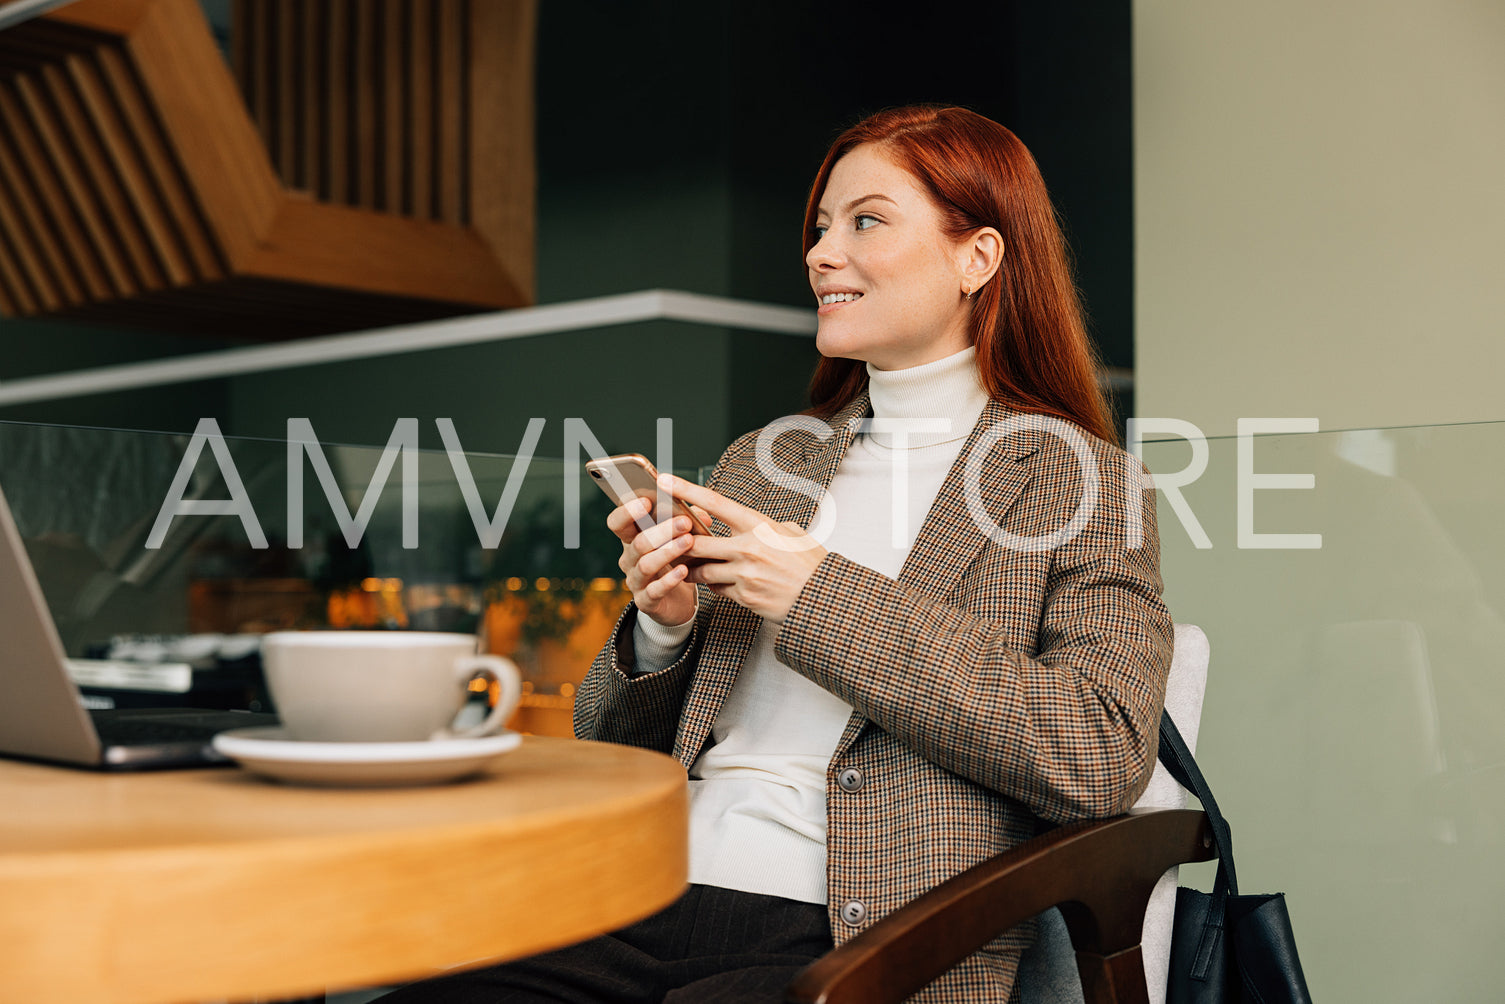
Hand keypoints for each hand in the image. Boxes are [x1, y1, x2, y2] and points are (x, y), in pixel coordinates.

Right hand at [607, 495, 709, 627]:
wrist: (679, 601)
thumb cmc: (677, 561)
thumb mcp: (681, 538)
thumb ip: (689, 521)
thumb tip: (701, 514)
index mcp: (632, 538)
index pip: (617, 522)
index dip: (627, 511)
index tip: (647, 500)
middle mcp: (629, 559)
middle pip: (637, 542)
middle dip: (662, 530)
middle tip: (685, 522)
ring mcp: (635, 581)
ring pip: (646, 564)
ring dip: (668, 551)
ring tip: (689, 542)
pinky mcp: (645, 601)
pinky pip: (654, 590)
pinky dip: (669, 580)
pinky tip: (683, 570)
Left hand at [658, 474, 827, 624]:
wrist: (822, 598)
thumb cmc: (810, 564)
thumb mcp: (793, 533)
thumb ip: (768, 526)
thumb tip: (754, 523)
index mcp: (760, 526)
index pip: (716, 503)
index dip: (688, 491)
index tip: (667, 481)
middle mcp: (749, 548)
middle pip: (697, 542)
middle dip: (679, 542)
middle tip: (668, 538)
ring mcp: (745, 574)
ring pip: (702, 570)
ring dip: (693, 568)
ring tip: (689, 565)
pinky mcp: (744, 596)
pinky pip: (717, 589)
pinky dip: (714, 585)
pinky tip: (718, 581)